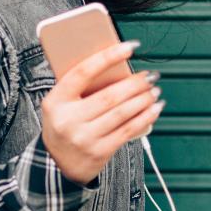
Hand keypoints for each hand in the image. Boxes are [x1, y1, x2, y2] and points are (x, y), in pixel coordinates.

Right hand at [40, 40, 164, 185]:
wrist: (57, 163)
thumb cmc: (63, 124)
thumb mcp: (59, 103)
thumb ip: (79, 86)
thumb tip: (114, 64)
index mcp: (56, 101)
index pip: (83, 72)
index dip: (107, 57)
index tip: (128, 47)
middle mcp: (68, 119)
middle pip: (109, 96)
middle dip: (135, 83)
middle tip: (149, 75)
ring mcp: (84, 138)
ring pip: (121, 113)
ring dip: (143, 99)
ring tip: (154, 90)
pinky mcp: (99, 152)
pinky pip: (127, 131)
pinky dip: (145, 118)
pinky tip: (154, 109)